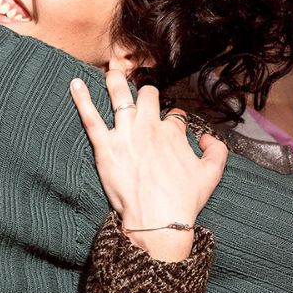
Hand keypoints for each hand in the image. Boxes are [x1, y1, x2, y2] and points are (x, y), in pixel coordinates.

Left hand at [69, 69, 227, 261]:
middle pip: (147, 97)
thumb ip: (217, 150)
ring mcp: (125, 134)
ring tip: (111, 72)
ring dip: (115, 81)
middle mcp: (149, 127)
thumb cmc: (183, 200)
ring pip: (119, 97)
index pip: (174, 116)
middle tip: (140, 91)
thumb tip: (208, 137)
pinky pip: (90, 117)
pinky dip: (82, 99)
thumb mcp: (212, 174)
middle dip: (145, 92)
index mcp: (172, 132)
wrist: (158, 220)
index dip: (173, 119)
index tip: (170, 125)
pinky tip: (75, 84)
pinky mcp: (105, 146)